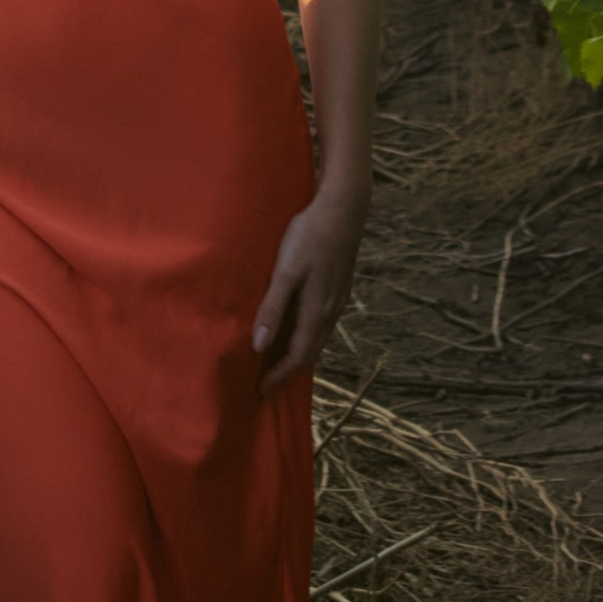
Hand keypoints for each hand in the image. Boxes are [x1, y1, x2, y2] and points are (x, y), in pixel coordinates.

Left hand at [252, 183, 366, 387]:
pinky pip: (322, 324)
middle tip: (266, 383)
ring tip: (277, 360)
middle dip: (287, 371)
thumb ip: (272, 308)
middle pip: (309, 354)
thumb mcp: (286, 271)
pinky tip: (297, 327)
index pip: (297, 358)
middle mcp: (330, 312)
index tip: (260, 392)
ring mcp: (337, 300)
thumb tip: (259, 346)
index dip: (278, 377)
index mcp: (316, 312)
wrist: (344, 209)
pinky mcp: (338, 287)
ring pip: (317, 339)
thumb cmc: (310, 237)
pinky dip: (306, 336)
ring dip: (298, 354)